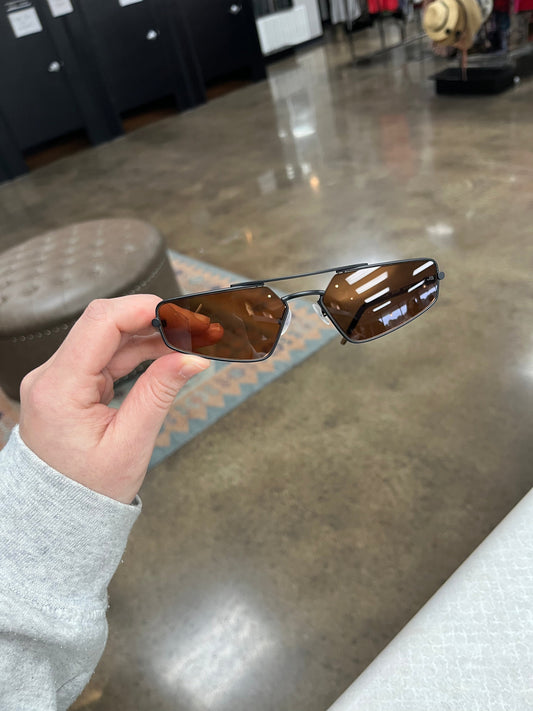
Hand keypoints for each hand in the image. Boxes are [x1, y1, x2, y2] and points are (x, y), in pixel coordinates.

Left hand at [19, 295, 211, 503]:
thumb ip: (159, 393)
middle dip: (152, 319)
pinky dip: (135, 352)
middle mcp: (51, 376)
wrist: (57, 516)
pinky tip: (164, 353)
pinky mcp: (68, 385)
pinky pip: (104, 356)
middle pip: (103, 324)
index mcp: (59, 388)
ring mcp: (57, 379)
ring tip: (187, 341)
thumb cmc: (87, 490)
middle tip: (193, 327)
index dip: (144, 308)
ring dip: (148, 335)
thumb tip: (192, 358)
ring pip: (106, 338)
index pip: (100, 322)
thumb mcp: (130, 444)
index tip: (181, 313)